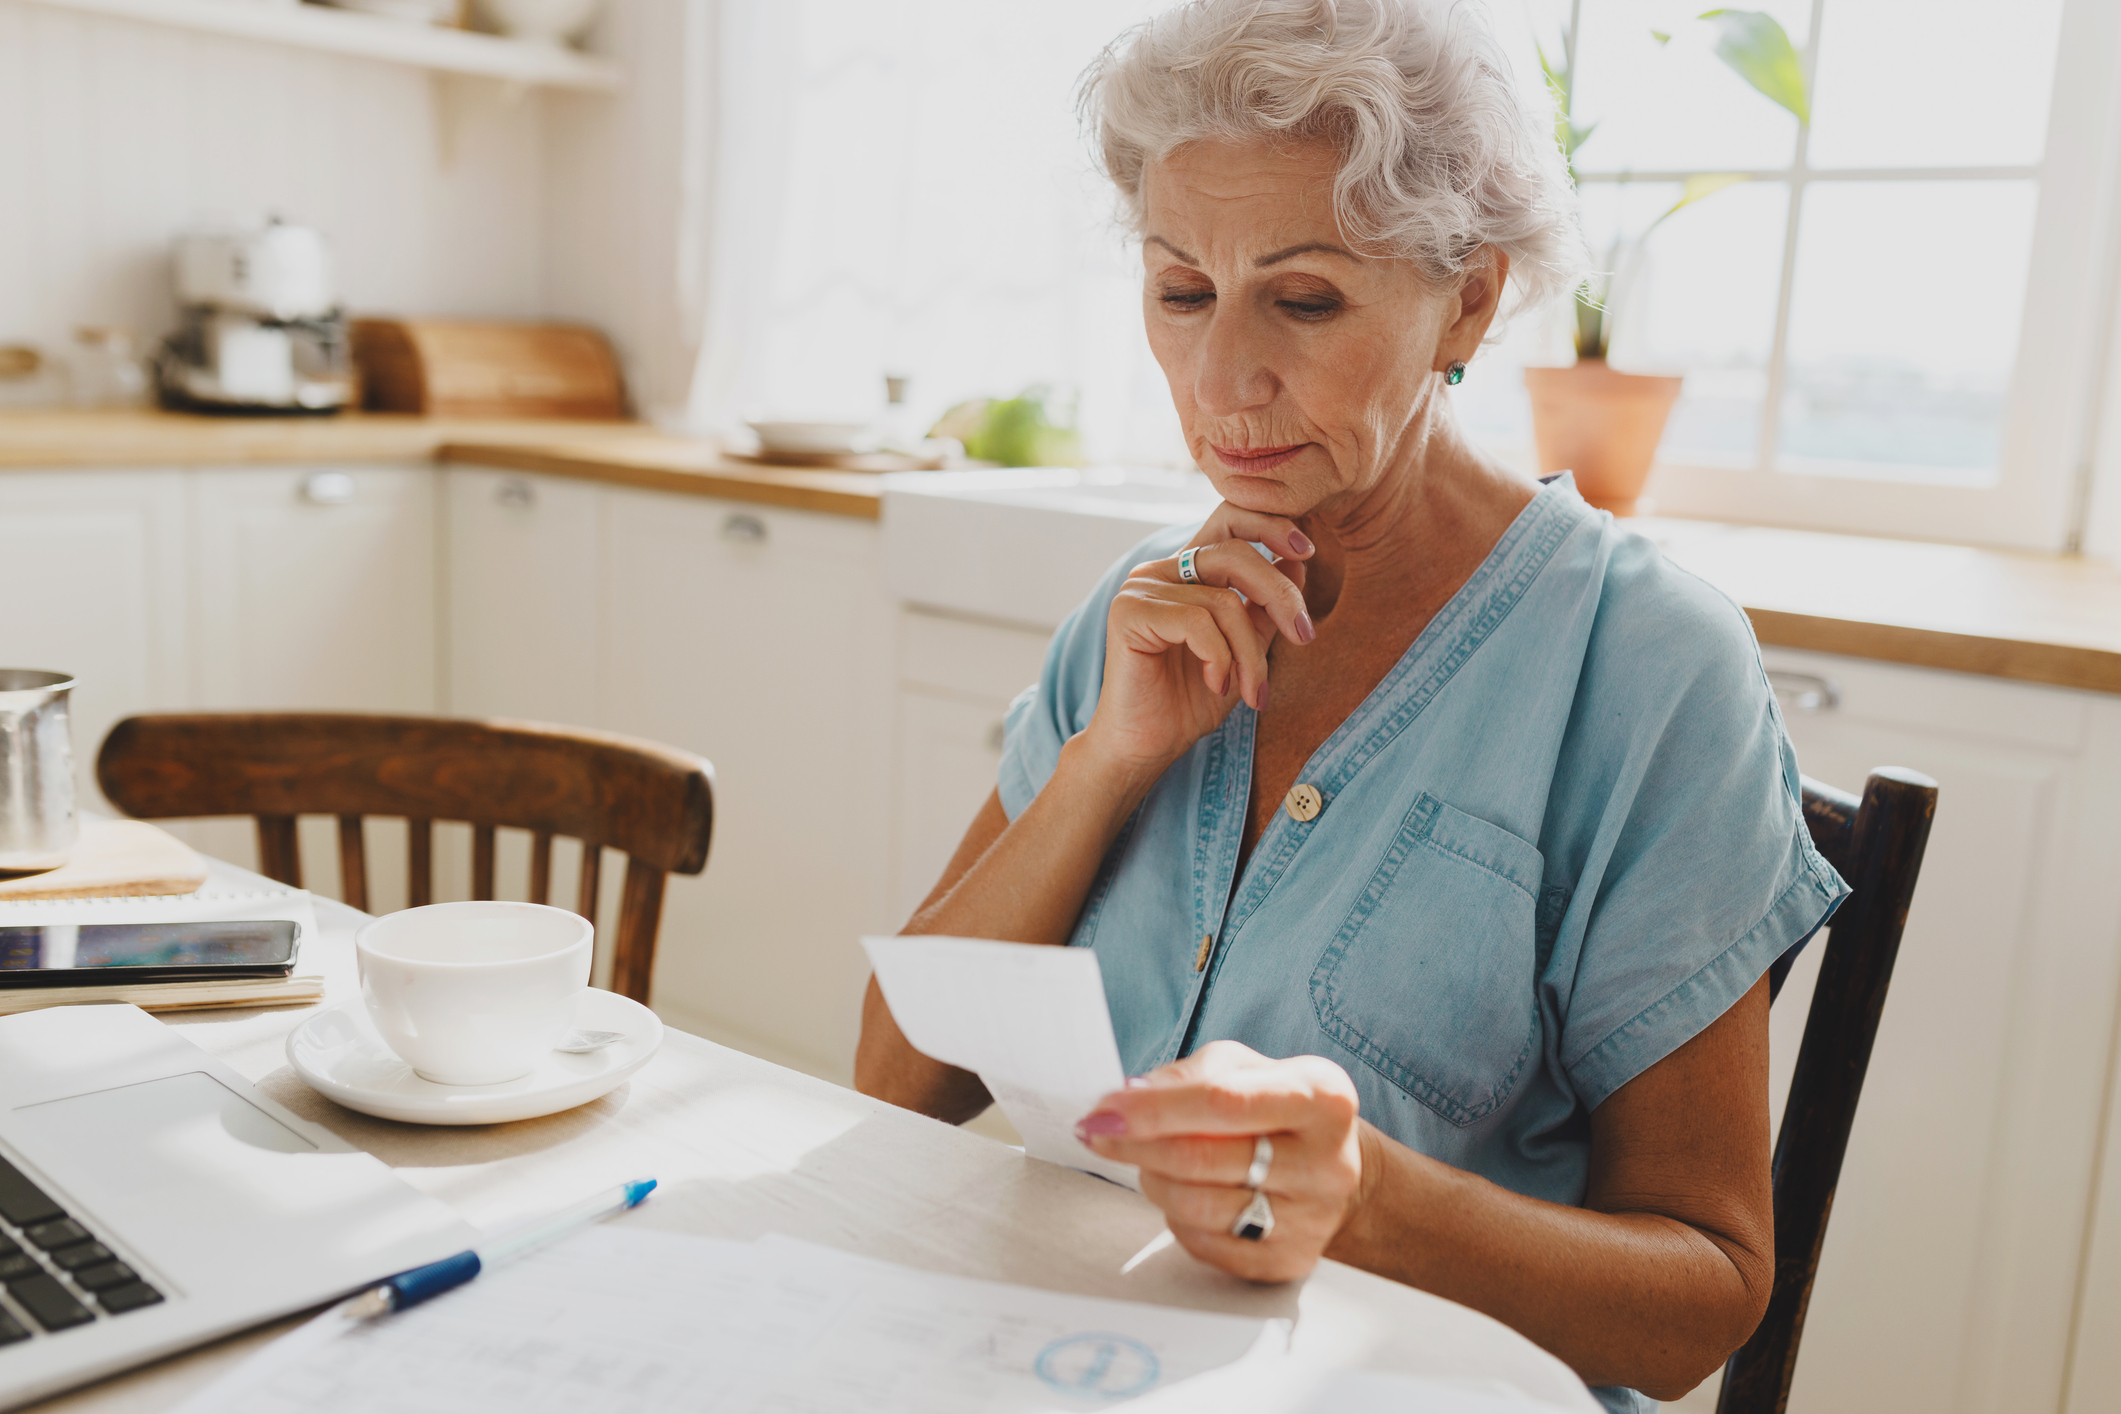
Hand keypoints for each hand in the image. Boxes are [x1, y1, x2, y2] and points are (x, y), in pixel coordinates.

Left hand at [1074, 1041, 1364, 1282]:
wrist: (1335, 1168)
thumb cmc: (1278, 1109)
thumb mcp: (1245, 1067)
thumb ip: (1187, 1076)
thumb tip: (1129, 1099)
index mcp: (1320, 1096)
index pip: (1222, 1102)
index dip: (1154, 1109)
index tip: (1104, 1110)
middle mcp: (1326, 1161)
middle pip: (1201, 1159)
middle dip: (1136, 1144)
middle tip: (1101, 1132)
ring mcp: (1311, 1219)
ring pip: (1195, 1206)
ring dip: (1155, 1180)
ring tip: (1153, 1160)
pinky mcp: (1290, 1261)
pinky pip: (1204, 1244)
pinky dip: (1178, 1217)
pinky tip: (1186, 1193)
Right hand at [1081, 506, 1316, 773]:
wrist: (1148, 746)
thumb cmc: (1191, 701)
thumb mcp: (1245, 651)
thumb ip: (1265, 609)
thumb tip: (1297, 562)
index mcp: (1187, 572)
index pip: (1229, 520)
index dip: (1269, 525)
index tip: (1307, 552)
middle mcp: (1161, 571)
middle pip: (1236, 555)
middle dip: (1280, 596)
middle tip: (1305, 636)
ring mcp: (1141, 588)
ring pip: (1224, 602)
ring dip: (1250, 654)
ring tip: (1252, 692)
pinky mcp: (1128, 612)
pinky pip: (1197, 623)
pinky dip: (1220, 659)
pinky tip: (1217, 684)